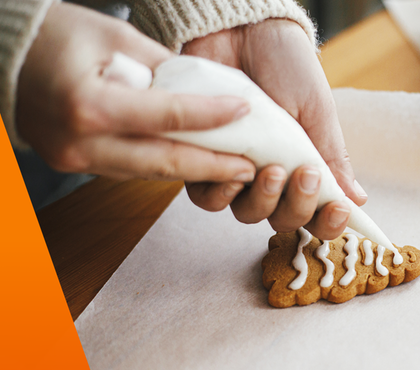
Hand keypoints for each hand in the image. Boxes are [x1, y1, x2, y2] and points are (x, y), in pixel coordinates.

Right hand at [16, 2, 255, 182]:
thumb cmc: (53, 33)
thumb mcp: (113, 36)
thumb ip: (160, 67)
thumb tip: (202, 89)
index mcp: (89, 105)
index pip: (168, 116)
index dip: (211, 115)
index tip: (246, 110)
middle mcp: (80, 142)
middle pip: (162, 162)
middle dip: (212, 167)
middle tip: (252, 168)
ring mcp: (73, 159)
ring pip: (147, 172)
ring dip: (190, 171)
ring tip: (229, 168)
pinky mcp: (71, 163)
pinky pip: (127, 169)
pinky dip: (160, 165)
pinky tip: (190, 162)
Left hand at [181, 19, 366, 239]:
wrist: (245, 32)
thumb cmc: (287, 68)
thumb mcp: (317, 113)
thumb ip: (332, 157)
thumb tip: (358, 198)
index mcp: (304, 169)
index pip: (318, 214)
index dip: (329, 223)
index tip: (340, 209)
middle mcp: (272, 178)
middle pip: (283, 221)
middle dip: (297, 206)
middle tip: (304, 173)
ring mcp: (237, 171)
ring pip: (246, 214)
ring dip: (262, 202)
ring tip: (270, 170)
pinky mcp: (203, 158)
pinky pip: (206, 196)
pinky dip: (221, 191)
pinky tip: (234, 170)